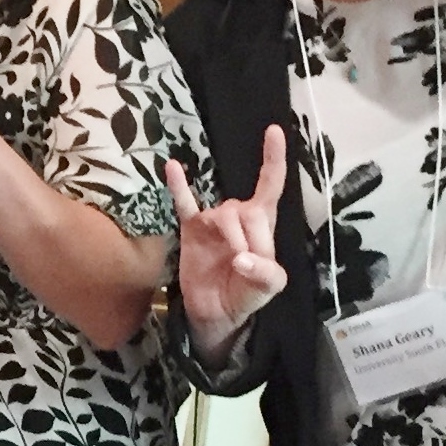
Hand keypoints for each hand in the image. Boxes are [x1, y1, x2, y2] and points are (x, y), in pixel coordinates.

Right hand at [163, 126, 288, 355]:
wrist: (216, 313)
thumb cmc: (247, 294)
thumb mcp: (270, 287)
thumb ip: (266, 273)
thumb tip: (240, 258)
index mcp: (263, 223)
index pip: (271, 185)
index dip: (274, 159)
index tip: (274, 132)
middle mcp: (239, 216)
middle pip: (245, 209)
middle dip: (248, 237)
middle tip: (245, 264)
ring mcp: (213, 221)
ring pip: (222, 214)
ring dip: (230, 236)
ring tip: (231, 261)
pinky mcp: (191, 229)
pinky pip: (184, 204)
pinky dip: (178, 186)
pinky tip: (171, 167)